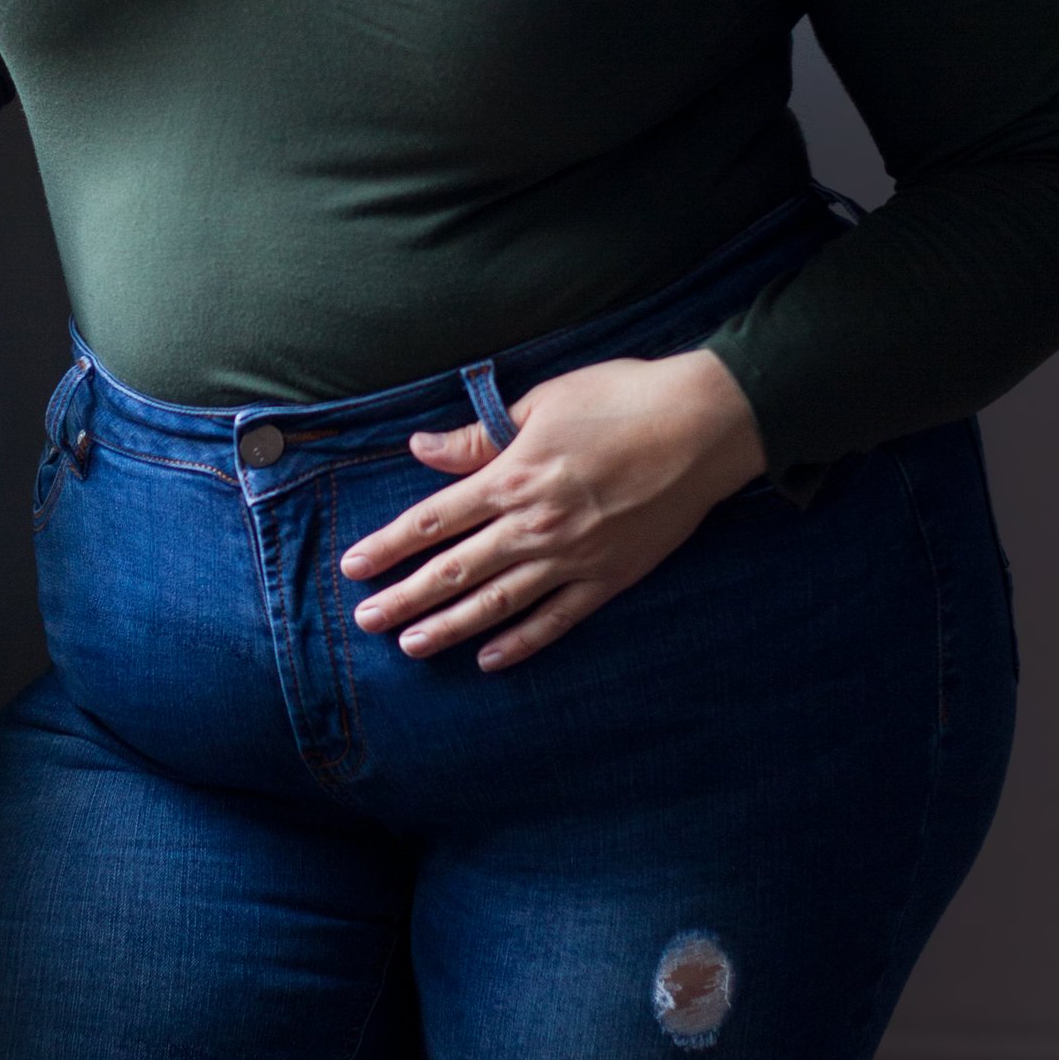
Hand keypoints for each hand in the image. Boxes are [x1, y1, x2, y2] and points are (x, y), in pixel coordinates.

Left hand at [337, 348, 766, 669]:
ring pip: (496, 603)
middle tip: (366, 622)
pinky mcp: (609, 577)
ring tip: (411, 647)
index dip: (388, 546)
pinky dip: (521, 643)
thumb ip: (479, 435)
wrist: (705, 425)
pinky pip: (557, 619)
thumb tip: (421, 447)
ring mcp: (572, 557)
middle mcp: (534, 525)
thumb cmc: (622, 399)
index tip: (353, 569)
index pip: (433, 521)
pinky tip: (490, 660)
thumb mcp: (542, 403)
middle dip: (404, 599)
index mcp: (512, 478)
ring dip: (449, 628)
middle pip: (454, 570)